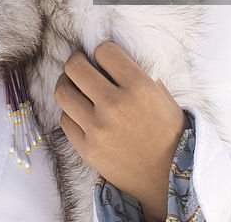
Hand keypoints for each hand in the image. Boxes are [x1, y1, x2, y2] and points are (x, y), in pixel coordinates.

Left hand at [54, 41, 187, 221]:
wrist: (167, 178)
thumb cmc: (168, 133)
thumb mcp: (162, 97)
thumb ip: (137, 75)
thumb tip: (109, 59)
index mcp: (139, 87)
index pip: (104, 51)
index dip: (103, 52)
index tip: (105, 60)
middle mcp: (115, 105)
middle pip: (75, 67)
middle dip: (77, 62)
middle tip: (82, 66)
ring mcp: (98, 128)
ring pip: (62, 92)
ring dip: (67, 84)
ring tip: (75, 86)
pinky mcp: (86, 148)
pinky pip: (65, 119)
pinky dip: (71, 112)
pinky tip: (81, 112)